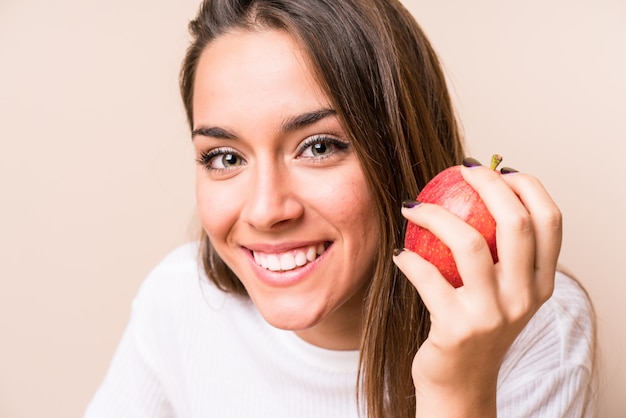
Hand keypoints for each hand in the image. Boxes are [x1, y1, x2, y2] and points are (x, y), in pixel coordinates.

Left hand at [393, 162, 560, 416]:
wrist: (459, 386)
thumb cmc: (475, 328)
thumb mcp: (501, 295)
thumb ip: (502, 255)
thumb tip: (479, 192)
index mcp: (541, 284)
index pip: (550, 221)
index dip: (528, 186)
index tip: (500, 169)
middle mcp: (524, 298)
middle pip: (515, 223)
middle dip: (488, 184)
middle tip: (459, 170)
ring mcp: (492, 315)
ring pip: (469, 244)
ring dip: (435, 215)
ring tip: (413, 206)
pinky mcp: (456, 328)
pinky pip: (427, 277)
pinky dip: (409, 259)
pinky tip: (400, 254)